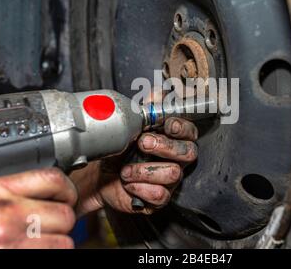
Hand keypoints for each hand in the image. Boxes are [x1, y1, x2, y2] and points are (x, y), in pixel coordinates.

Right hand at [0, 169, 76, 248]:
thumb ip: (7, 193)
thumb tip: (46, 190)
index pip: (52, 178)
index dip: (65, 190)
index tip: (64, 198)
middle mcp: (4, 214)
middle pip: (65, 212)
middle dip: (59, 223)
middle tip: (42, 230)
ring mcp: (11, 243)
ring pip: (64, 240)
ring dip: (54, 245)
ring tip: (30, 246)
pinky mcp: (20, 261)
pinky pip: (57, 256)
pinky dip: (50, 255)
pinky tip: (29, 253)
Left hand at [72, 117, 197, 215]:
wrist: (98, 174)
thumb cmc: (119, 149)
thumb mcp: (130, 125)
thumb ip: (147, 108)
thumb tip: (160, 93)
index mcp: (173, 139)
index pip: (191, 132)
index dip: (182, 128)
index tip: (168, 124)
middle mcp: (176, 159)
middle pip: (189, 152)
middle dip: (165, 146)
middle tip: (142, 143)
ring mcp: (170, 180)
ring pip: (174, 174)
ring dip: (145, 170)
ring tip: (126, 170)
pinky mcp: (160, 198)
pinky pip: (161, 195)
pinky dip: (141, 188)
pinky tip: (128, 183)